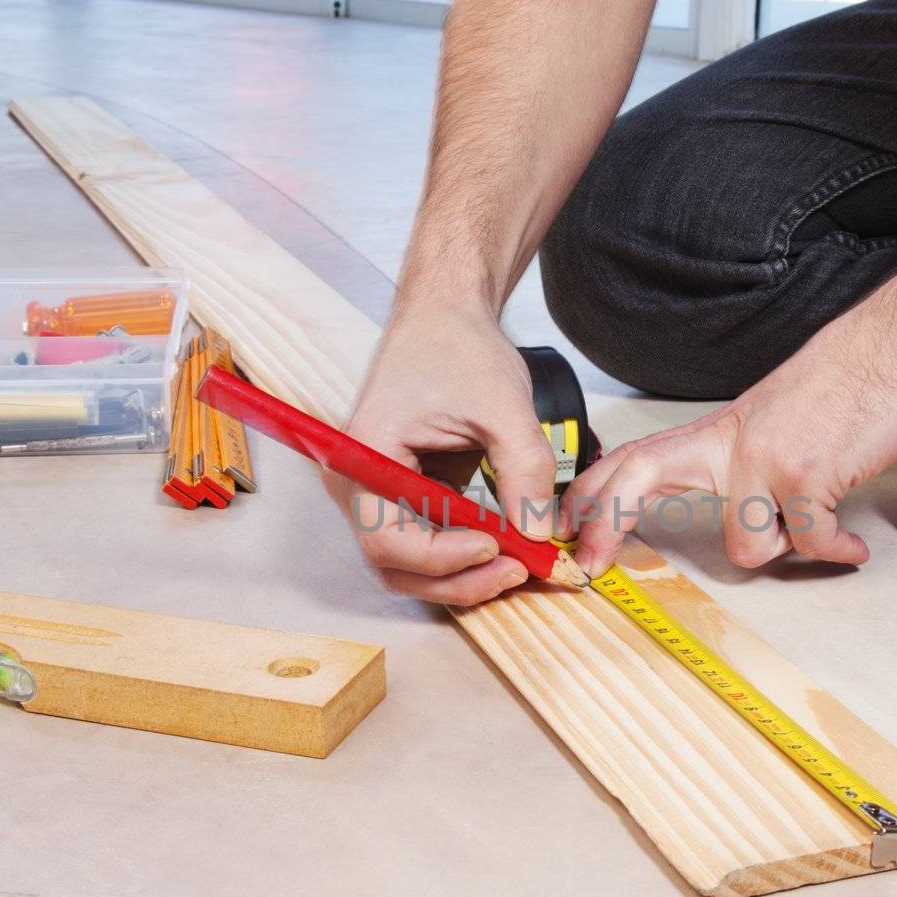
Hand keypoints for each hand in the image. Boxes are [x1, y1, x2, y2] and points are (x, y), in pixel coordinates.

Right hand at [328, 305, 556, 604]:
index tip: (498, 547)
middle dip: (457, 579)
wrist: (447, 317)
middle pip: (394, 565)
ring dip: (462, 577)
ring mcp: (378, 493)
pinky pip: (428, 544)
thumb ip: (523, 469)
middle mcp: (358, 483)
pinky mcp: (405, 496)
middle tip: (518, 570)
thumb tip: (539, 535)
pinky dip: (465, 557)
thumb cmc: (458, 346)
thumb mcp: (504, 404)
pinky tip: (509, 549)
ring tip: (518, 564)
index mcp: (364, 455)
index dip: (443, 557)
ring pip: (410, 566)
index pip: (387, 537)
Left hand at [560, 315, 896, 574]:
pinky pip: (810, 545)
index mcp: (719, 431)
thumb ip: (742, 459)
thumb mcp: (775, 417)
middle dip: (604, 524)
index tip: (572, 532)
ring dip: (791, 548)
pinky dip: (838, 550)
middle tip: (590, 567)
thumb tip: (737, 513)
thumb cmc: (851, 381)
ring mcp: (764, 459)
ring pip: (747, 548)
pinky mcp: (805, 475)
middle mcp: (731, 443)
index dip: (595, 496)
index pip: (636, 457)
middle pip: (637, 475)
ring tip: (823, 526)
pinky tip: (852, 542)